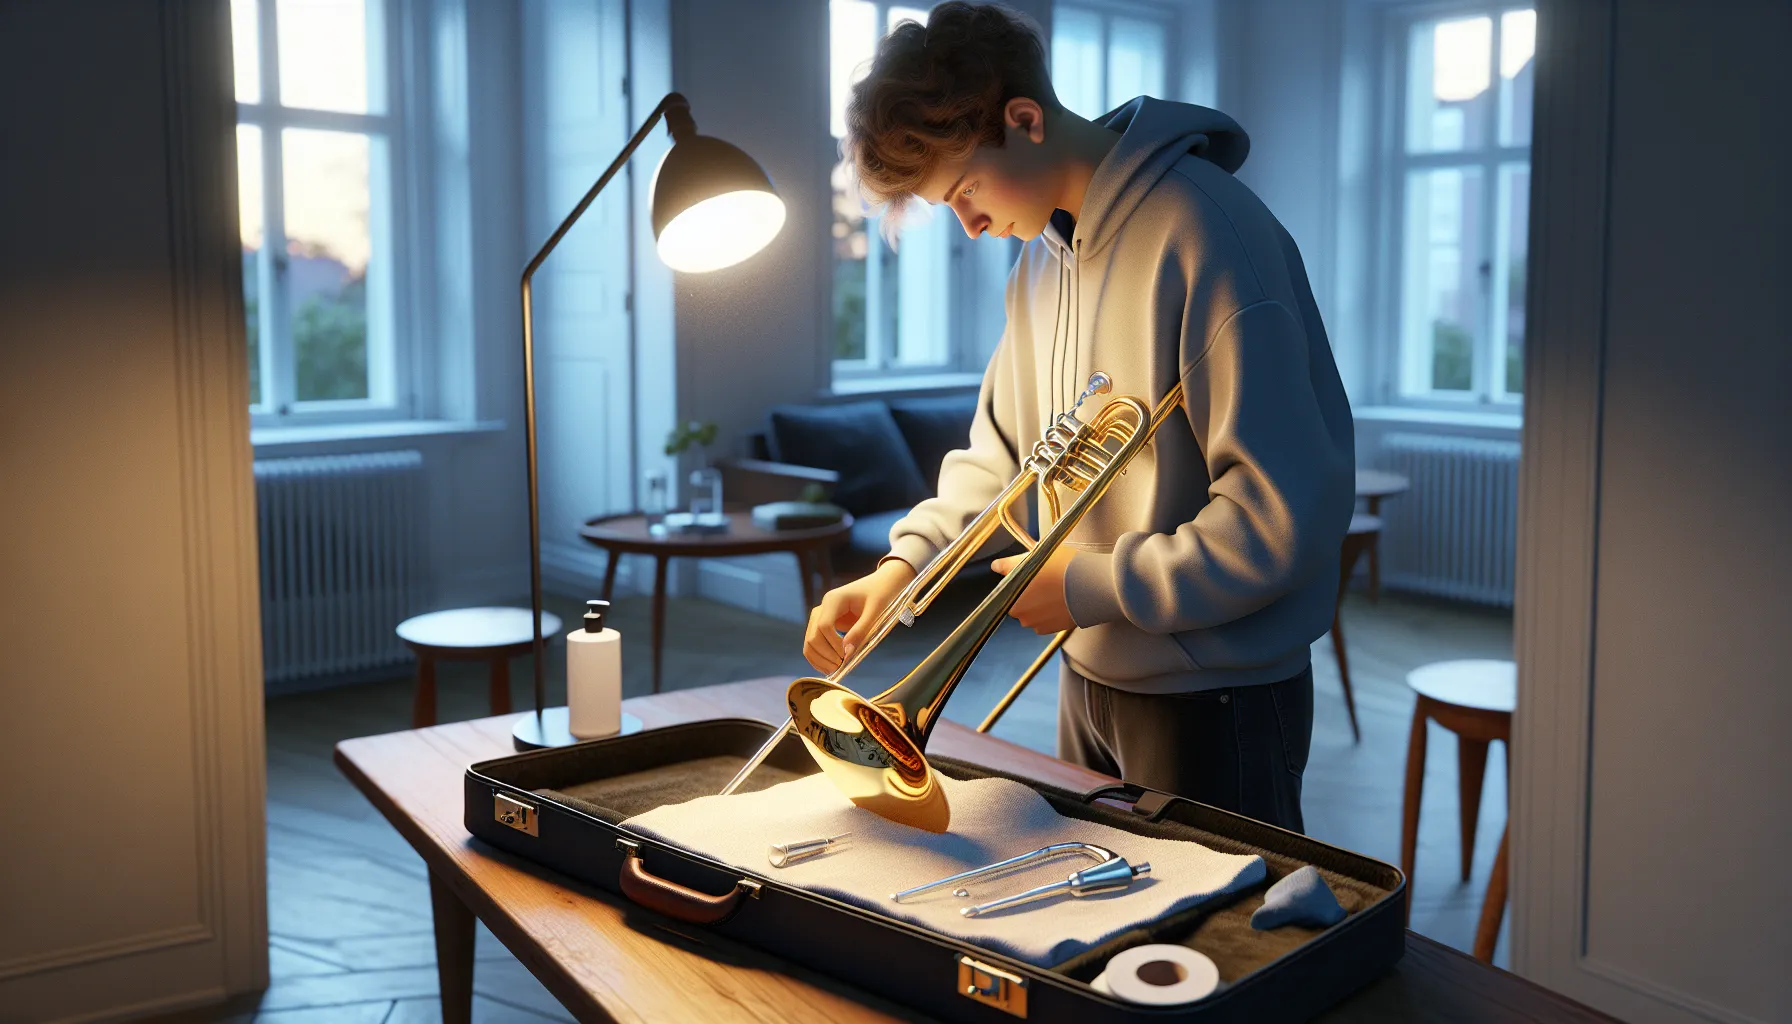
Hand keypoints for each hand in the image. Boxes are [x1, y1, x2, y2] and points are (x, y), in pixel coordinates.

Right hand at [803, 559, 916, 673]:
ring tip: (834, 670)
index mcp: (834, 599)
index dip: (833, 644)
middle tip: (841, 667)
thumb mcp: (876, 612)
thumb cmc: (882, 594)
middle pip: (813, 635)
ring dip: (819, 658)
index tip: (847, 656)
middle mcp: (823, 607)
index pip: (824, 626)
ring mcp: (822, 615)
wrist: (883, 584)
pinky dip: (818, 656)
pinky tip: (829, 667)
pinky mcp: (825, 624)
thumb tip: (847, 652)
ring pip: (809, 641)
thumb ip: (861, 631)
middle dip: (825, 654)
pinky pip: (814, 642)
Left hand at [991, 547, 1076, 633]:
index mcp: (1009, 587)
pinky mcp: (1044, 629)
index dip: (1016, 573)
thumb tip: (996, 566)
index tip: (1027, 570)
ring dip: (1037, 604)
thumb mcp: (1036, 554)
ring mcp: (1030, 620)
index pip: (1005, 579)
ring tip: (1055, 592)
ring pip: (1028, 611)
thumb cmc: (1064, 565)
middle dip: (1026, 591)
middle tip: (1045, 580)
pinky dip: (1047, 615)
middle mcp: (1015, 607)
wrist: (1090, 585)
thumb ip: (1011, 563)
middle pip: (1016, 597)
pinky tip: (1059, 604)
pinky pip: (1040, 622)